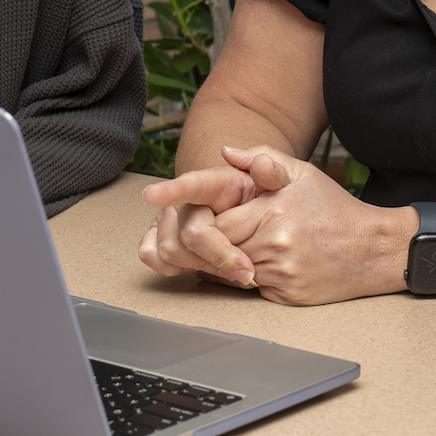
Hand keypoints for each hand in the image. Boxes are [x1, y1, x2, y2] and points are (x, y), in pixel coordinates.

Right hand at [138, 148, 274, 286]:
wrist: (253, 216)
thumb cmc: (267, 201)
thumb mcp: (284, 182)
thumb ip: (276, 172)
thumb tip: (262, 163)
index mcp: (217, 182)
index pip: (194, 184)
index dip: (172, 190)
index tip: (151, 194)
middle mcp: (188, 198)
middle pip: (191, 232)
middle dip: (220, 256)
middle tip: (248, 272)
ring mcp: (170, 218)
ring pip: (170, 249)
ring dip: (204, 266)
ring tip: (230, 268)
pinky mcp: (159, 238)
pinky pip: (151, 255)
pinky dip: (173, 266)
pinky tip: (198, 265)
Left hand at [210, 145, 414, 305]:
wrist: (373, 248)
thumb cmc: (335, 208)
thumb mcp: (303, 173)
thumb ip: (262, 158)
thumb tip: (226, 152)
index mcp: (273, 212)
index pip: (219, 224)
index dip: (215, 222)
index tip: (225, 217)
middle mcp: (275, 245)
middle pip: (222, 251)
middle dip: (223, 243)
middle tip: (236, 233)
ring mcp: (282, 274)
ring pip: (235, 272)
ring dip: (238, 261)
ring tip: (258, 245)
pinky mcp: (288, 296)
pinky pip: (255, 289)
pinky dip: (257, 277)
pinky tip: (274, 263)